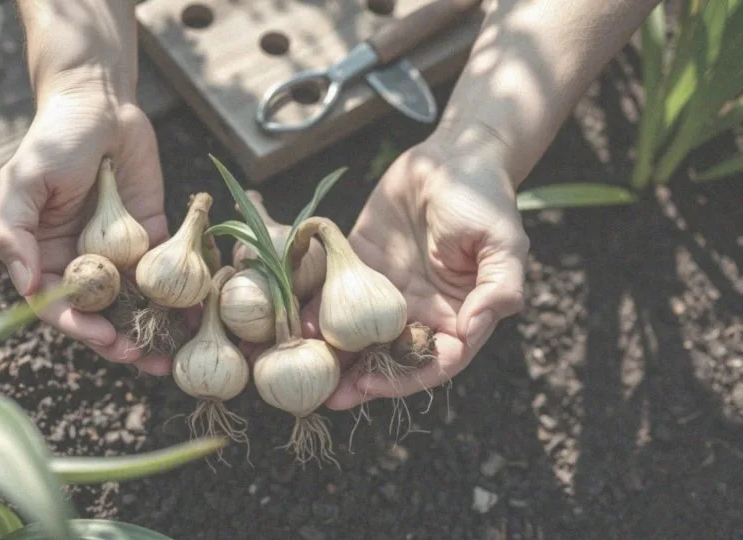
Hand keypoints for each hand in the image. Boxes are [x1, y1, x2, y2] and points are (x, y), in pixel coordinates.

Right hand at [0, 83, 171, 374]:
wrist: (101, 104)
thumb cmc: (54, 139)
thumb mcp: (23, 182)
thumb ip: (12, 234)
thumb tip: (24, 287)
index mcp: (43, 256)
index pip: (58, 306)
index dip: (79, 327)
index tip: (104, 339)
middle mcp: (81, 262)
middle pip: (100, 315)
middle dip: (121, 341)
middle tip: (145, 357)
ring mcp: (118, 254)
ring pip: (135, 304)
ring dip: (153, 331)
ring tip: (174, 355)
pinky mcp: (152, 239)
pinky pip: (167, 274)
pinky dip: (182, 298)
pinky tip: (198, 316)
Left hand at [303, 140, 529, 409]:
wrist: (450, 155)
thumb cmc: (484, 199)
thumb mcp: (503, 244)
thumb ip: (498, 289)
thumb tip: (473, 330)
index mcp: (457, 317)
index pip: (434, 364)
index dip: (404, 380)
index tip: (371, 386)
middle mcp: (420, 313)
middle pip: (390, 359)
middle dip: (359, 380)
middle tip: (327, 398)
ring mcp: (387, 292)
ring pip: (358, 334)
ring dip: (332, 354)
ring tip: (300, 371)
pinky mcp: (360, 265)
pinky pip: (336, 293)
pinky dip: (316, 309)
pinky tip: (294, 322)